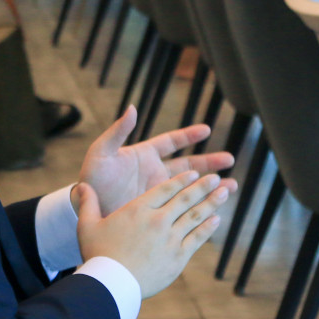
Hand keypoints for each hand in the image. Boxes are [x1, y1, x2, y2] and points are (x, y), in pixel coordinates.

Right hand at [75, 171, 233, 297]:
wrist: (112, 284)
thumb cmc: (98, 254)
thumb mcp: (88, 226)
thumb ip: (88, 203)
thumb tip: (80, 186)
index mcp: (139, 209)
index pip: (165, 188)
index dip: (181, 180)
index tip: (194, 173)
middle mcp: (158, 220)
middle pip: (185, 198)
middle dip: (202, 186)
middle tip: (215, 177)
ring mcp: (170, 238)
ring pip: (196, 215)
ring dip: (211, 202)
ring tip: (224, 192)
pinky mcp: (178, 257)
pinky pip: (197, 237)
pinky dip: (208, 227)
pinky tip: (216, 219)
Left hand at [76, 105, 234, 216]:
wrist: (86, 209)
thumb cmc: (91, 178)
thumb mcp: (101, 153)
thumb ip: (117, 132)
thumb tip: (132, 108)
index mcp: (144, 155)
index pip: (171, 142)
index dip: (188, 135)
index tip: (207, 130)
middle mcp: (155, 173)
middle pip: (188, 164)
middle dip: (209, 162)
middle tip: (230, 159)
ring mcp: (158, 192)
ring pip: (190, 187)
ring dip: (210, 185)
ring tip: (232, 186)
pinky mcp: (159, 210)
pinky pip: (183, 207)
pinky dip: (199, 207)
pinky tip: (215, 210)